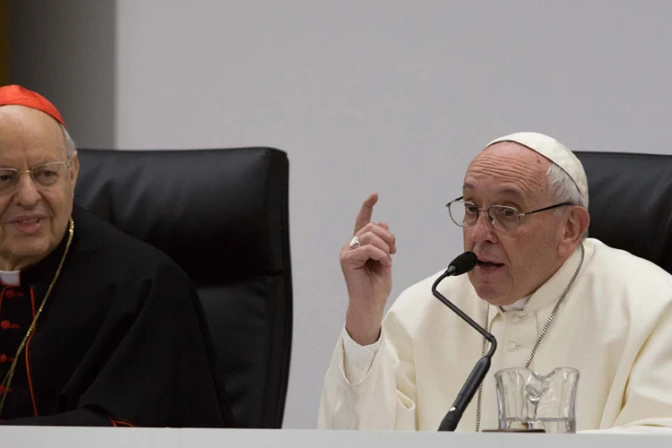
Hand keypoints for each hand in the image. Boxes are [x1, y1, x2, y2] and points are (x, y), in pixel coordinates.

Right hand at [341, 193, 396, 344]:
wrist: (370, 304)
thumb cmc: (376, 286)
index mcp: (359, 245)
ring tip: (388, 260)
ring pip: (370, 235)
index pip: (362, 220)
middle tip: (394, 251)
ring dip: (385, 247)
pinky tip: (384, 263)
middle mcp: (350, 246)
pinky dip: (381, 254)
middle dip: (388, 236)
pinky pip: (368, 248)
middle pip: (371, 227)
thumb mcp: (385, 259)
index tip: (375, 195)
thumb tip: (383, 223)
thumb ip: (383, 242)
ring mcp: (347, 252)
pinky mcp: (347, 259)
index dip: (368, 206)